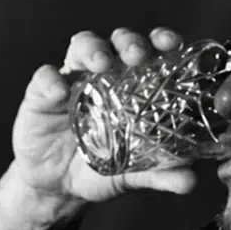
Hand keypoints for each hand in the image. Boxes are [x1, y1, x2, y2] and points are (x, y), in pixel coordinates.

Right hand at [5, 26, 199, 207]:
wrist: (57, 188)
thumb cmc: (100, 170)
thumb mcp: (132, 175)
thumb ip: (160, 175)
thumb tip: (190, 181)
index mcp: (133, 86)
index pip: (151, 51)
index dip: (162, 41)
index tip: (172, 43)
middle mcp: (105, 75)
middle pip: (119, 41)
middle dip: (130, 42)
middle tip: (137, 56)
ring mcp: (72, 79)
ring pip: (82, 45)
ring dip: (93, 48)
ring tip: (101, 64)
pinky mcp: (41, 94)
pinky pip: (45, 78)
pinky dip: (52, 81)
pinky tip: (59, 93)